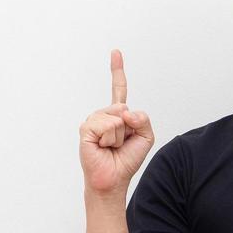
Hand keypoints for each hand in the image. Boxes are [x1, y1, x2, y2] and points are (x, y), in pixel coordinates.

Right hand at [79, 49, 154, 195]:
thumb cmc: (126, 160)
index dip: (117, 71)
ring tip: (110, 147)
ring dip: (119, 136)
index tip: (116, 52)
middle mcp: (103, 115)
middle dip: (129, 128)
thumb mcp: (146, 137)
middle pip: (123, 107)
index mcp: (117, 115)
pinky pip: (106, 125)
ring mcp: (93, 121)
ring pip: (116, 117)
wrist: (113, 179)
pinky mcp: (85, 129)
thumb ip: (143, 118)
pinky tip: (102, 147)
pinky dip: (109, 138)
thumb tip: (125, 111)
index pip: (118, 89)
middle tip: (119, 144)